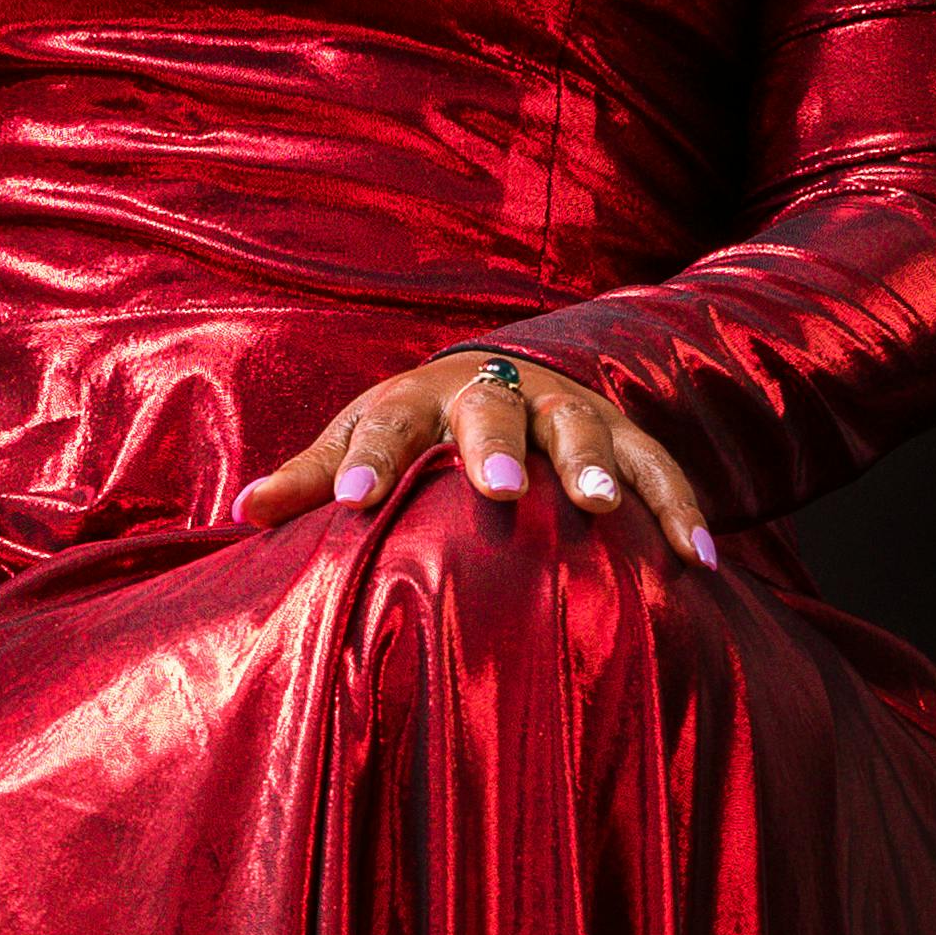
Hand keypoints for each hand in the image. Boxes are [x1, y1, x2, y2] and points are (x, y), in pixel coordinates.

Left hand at [232, 345, 714, 566]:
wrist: (498, 375)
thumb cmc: (414, 428)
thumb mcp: (359, 437)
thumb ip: (311, 477)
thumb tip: (237, 512)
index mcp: (418, 397)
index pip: (386, 423)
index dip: (370, 460)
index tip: (353, 503)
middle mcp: (494, 392)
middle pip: (492, 412)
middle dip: (495, 448)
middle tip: (499, 490)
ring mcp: (563, 409)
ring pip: (583, 428)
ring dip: (593, 466)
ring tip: (603, 509)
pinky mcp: (622, 433)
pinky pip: (657, 467)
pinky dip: (679, 506)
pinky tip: (699, 559)